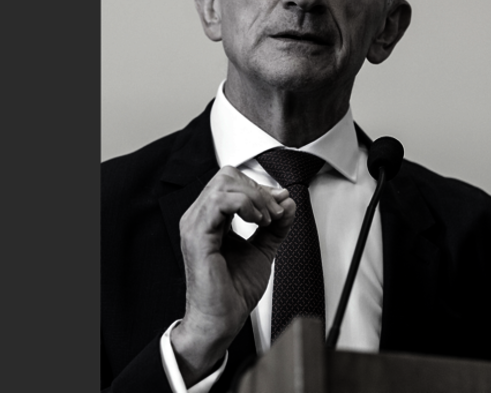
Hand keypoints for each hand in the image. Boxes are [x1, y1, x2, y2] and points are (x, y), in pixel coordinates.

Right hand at [171, 166, 295, 385]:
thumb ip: (275, 225)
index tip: (280, 203)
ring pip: (224, 184)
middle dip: (258, 190)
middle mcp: (200, 217)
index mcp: (211, 218)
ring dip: (255, 197)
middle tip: (274, 212)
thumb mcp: (262, 249)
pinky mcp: (197, 235)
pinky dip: (245, 205)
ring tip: (267, 219)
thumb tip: (288, 202)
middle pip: (227, 176)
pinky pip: (219, 202)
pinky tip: (257, 221)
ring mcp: (196, 224)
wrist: (222, 320)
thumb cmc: (233, 290)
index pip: (232, 182)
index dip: (260, 188)